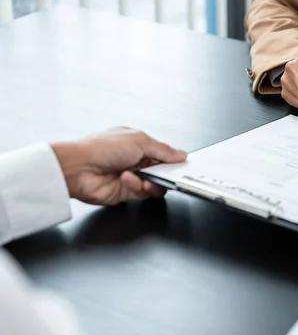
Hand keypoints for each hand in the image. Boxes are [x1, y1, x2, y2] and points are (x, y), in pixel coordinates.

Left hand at [52, 127, 186, 204]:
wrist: (78, 168)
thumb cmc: (101, 148)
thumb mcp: (140, 141)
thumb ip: (163, 150)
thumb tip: (180, 154)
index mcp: (139, 144)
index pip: (164, 154)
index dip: (173, 160)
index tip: (182, 165)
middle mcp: (135, 160)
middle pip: (162, 171)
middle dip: (165, 173)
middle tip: (166, 173)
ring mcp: (131, 177)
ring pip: (156, 185)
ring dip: (152, 181)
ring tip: (143, 177)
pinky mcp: (126, 193)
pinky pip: (143, 193)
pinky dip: (138, 187)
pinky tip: (127, 178)